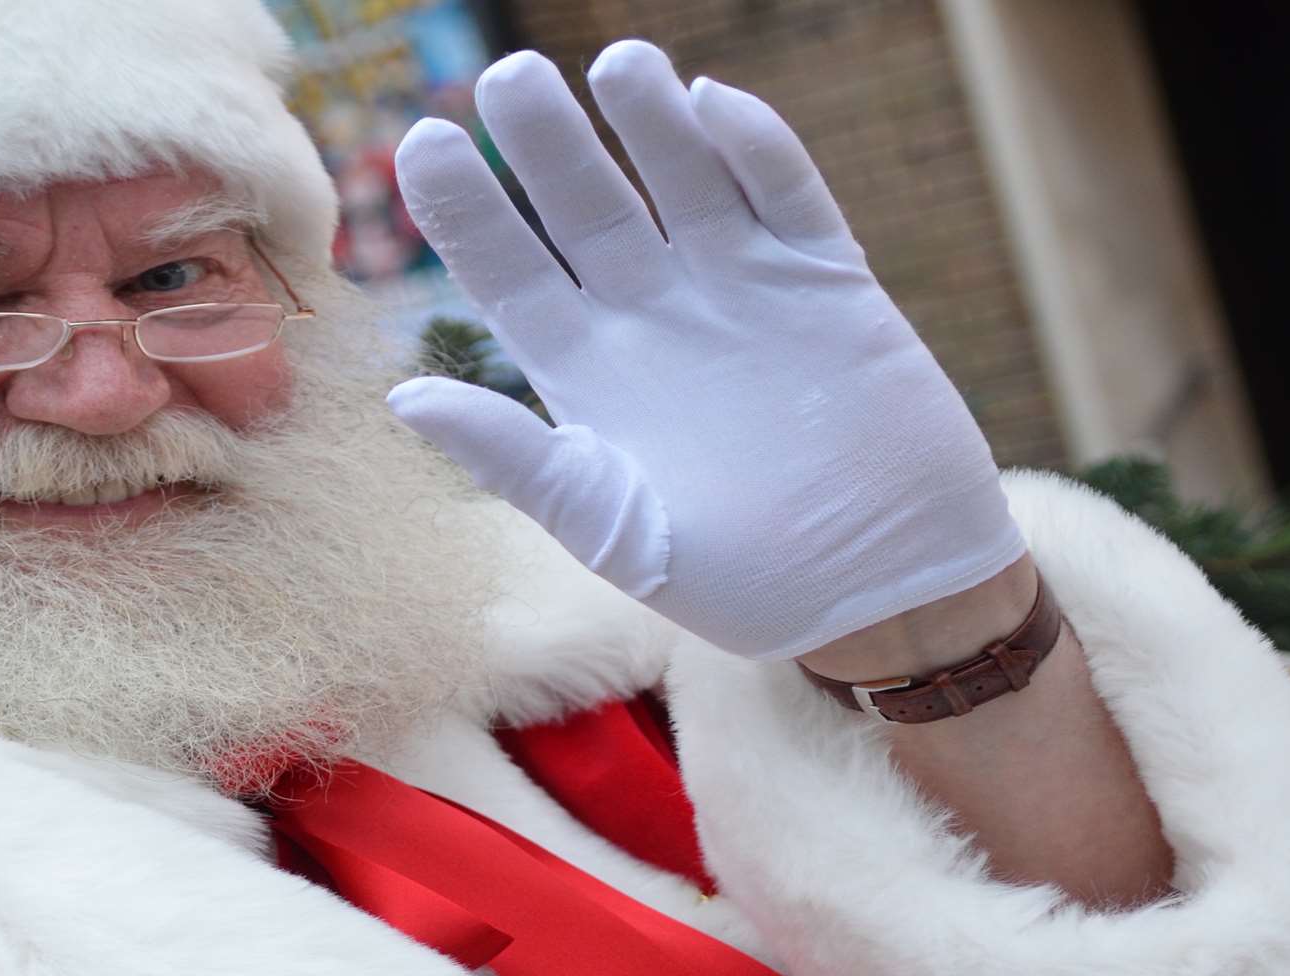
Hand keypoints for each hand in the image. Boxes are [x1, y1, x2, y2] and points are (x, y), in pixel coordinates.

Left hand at [388, 41, 1025, 659]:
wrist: (885, 597)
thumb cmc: (740, 584)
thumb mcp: (611, 528)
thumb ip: (515, 457)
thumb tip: (403, 396)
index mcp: (587, 373)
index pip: (508, 271)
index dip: (466, 209)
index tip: (423, 142)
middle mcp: (652, 316)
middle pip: (585, 206)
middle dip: (547, 143)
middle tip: (510, 79)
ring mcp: (740, 291)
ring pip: (682, 179)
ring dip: (649, 121)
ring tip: (615, 63)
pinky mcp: (827, 283)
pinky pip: (787, 196)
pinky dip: (756, 150)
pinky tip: (713, 106)